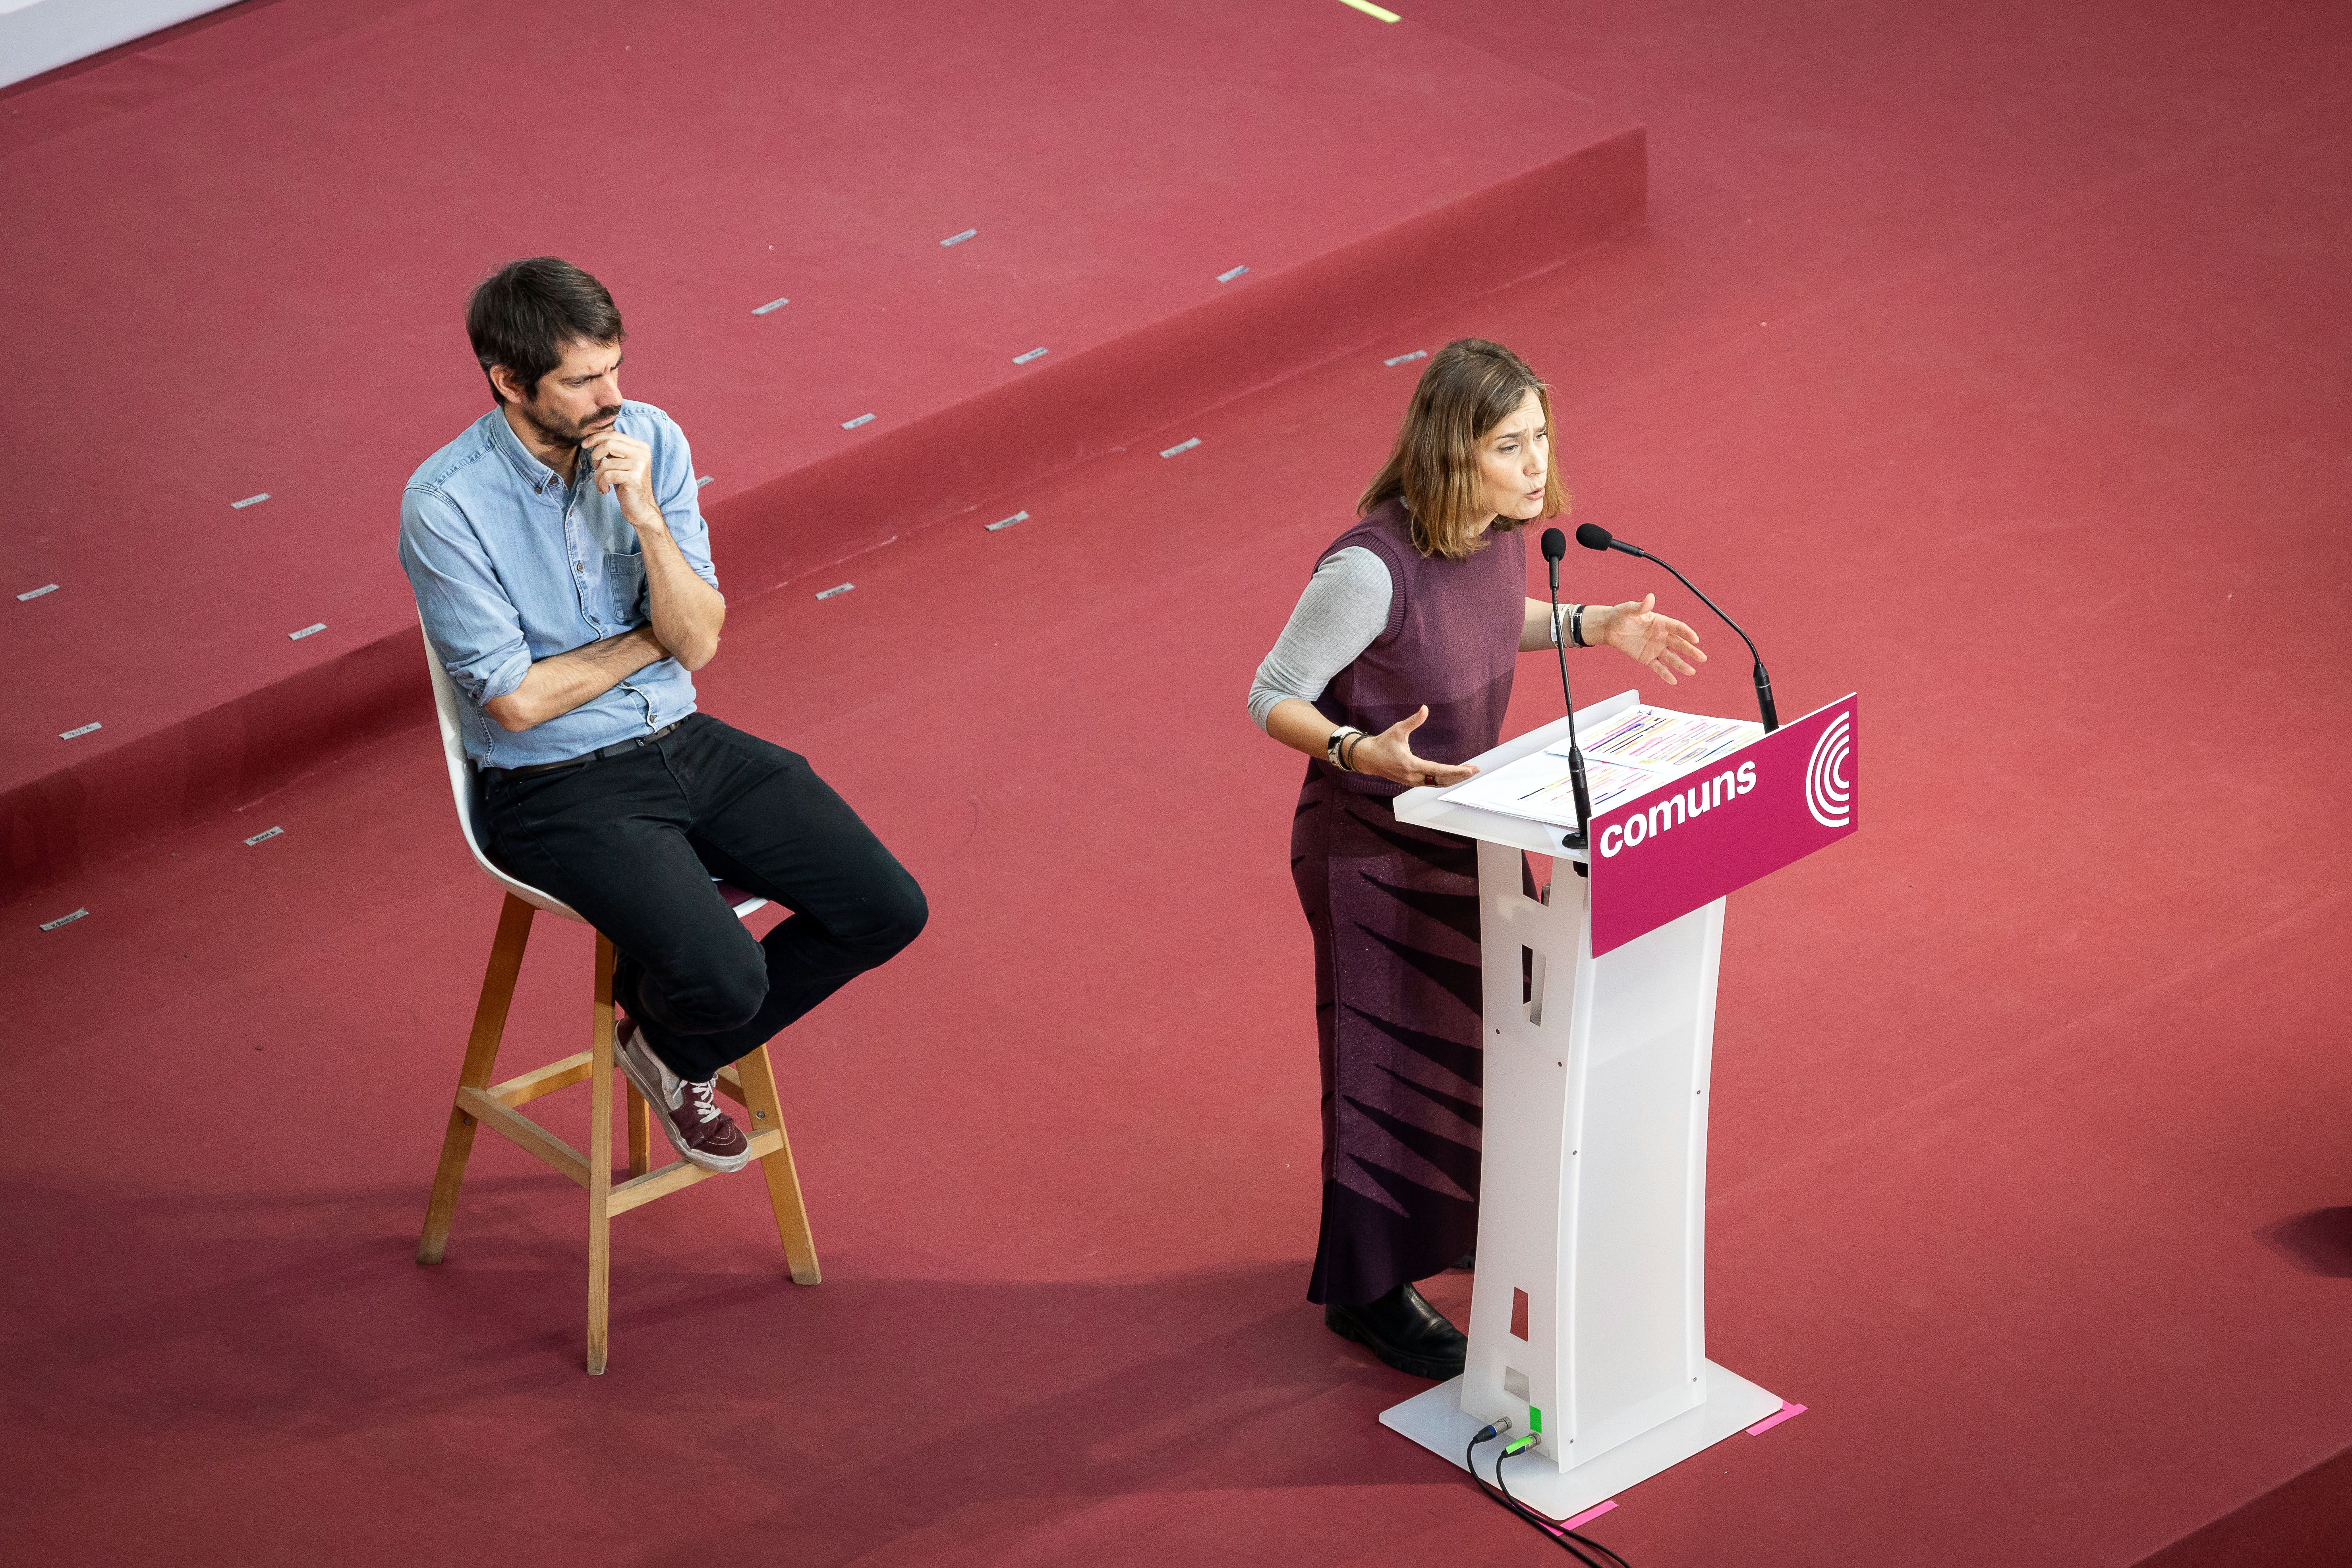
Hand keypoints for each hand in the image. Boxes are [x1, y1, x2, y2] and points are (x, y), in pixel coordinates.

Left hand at [581, 430, 662, 528]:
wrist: (641, 509)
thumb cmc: (628, 486)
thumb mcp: (622, 464)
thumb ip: (614, 451)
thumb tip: (594, 439)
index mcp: (640, 447)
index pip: (614, 435)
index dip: (596, 438)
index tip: (584, 444)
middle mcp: (642, 453)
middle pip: (608, 444)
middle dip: (595, 455)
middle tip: (594, 467)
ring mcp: (639, 465)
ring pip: (605, 463)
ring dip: (597, 476)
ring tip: (602, 485)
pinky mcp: (634, 477)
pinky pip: (607, 475)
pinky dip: (602, 484)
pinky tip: (605, 490)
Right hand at [1350, 706, 1479, 788]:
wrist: (1367, 758)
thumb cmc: (1382, 743)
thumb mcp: (1397, 729)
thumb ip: (1413, 720)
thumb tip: (1425, 708)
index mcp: (1410, 765)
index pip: (1438, 770)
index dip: (1455, 771)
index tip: (1469, 770)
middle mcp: (1413, 777)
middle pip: (1441, 780)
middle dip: (1460, 775)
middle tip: (1476, 770)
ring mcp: (1412, 781)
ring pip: (1438, 783)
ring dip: (1454, 779)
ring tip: (1469, 772)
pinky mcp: (1412, 782)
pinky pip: (1432, 783)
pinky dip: (1445, 780)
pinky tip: (1455, 775)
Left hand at [1589, 593, 1704, 683]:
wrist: (1609, 628)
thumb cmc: (1620, 615)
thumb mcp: (1629, 610)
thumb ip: (1641, 606)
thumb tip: (1650, 597)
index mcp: (1661, 622)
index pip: (1678, 628)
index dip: (1687, 633)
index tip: (1695, 639)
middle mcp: (1661, 636)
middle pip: (1679, 644)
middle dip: (1691, 651)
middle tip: (1702, 658)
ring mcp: (1655, 648)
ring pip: (1671, 658)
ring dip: (1681, 665)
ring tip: (1692, 672)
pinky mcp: (1647, 658)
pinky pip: (1658, 667)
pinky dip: (1665, 674)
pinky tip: (1673, 681)